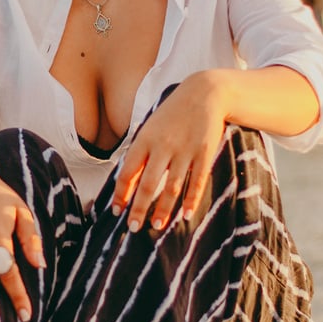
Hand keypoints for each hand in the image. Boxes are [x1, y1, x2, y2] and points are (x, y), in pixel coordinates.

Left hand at [111, 72, 226, 231]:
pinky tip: (185, 214)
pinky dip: (191, 199)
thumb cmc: (173, 113)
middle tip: (133, 228)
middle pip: (147, 184)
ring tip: (157, 225)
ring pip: (171, 186)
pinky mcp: (204, 153)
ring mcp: (184, 150)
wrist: (205, 93)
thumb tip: (126, 179)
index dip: (121, 194)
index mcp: (144, 140)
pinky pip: (197, 181)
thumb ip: (140, 151)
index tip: (117, 211)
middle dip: (139, 208)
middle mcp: (162, 146)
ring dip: (163, 209)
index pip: (128, 172)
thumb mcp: (151, 127)